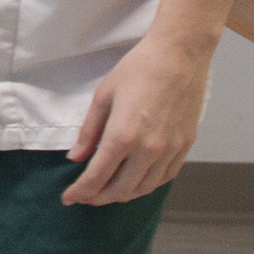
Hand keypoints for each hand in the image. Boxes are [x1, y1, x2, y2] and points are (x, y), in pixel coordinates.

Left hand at [63, 29, 212, 204]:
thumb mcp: (103, 96)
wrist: (180, 55)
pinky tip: (135, 181)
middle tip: (85, 197)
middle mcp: (148, 149)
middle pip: (120, 190)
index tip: (69, 198)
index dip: (80, 192)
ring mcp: (170, 150)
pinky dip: (146, 185)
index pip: (96, 177)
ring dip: (122, 195)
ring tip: (107, 192)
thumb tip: (76, 157)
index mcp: (122, 136)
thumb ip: (89, 131)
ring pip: (143, 188)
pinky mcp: (185, 146)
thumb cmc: (139, 69)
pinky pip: (164, 177)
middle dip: (98, 198)